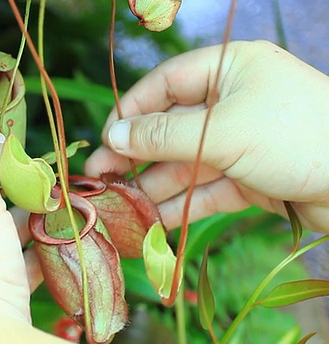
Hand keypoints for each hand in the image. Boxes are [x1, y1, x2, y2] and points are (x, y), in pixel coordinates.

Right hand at [86, 40, 328, 233]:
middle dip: (137, 154)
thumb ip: (162, 136)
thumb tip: (112, 135)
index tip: (105, 138)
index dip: (131, 111)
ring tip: (123, 206)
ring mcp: (244, 140)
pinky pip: (208, 188)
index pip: (166, 84)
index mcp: (230, 69)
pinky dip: (183, 203)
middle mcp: (234, 101)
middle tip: (101, 176)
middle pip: (172, 127)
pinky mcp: (253, 176)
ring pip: (187, 162)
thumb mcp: (221, 131)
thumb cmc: (295, 138)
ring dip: (155, 185)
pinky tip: (156, 221)